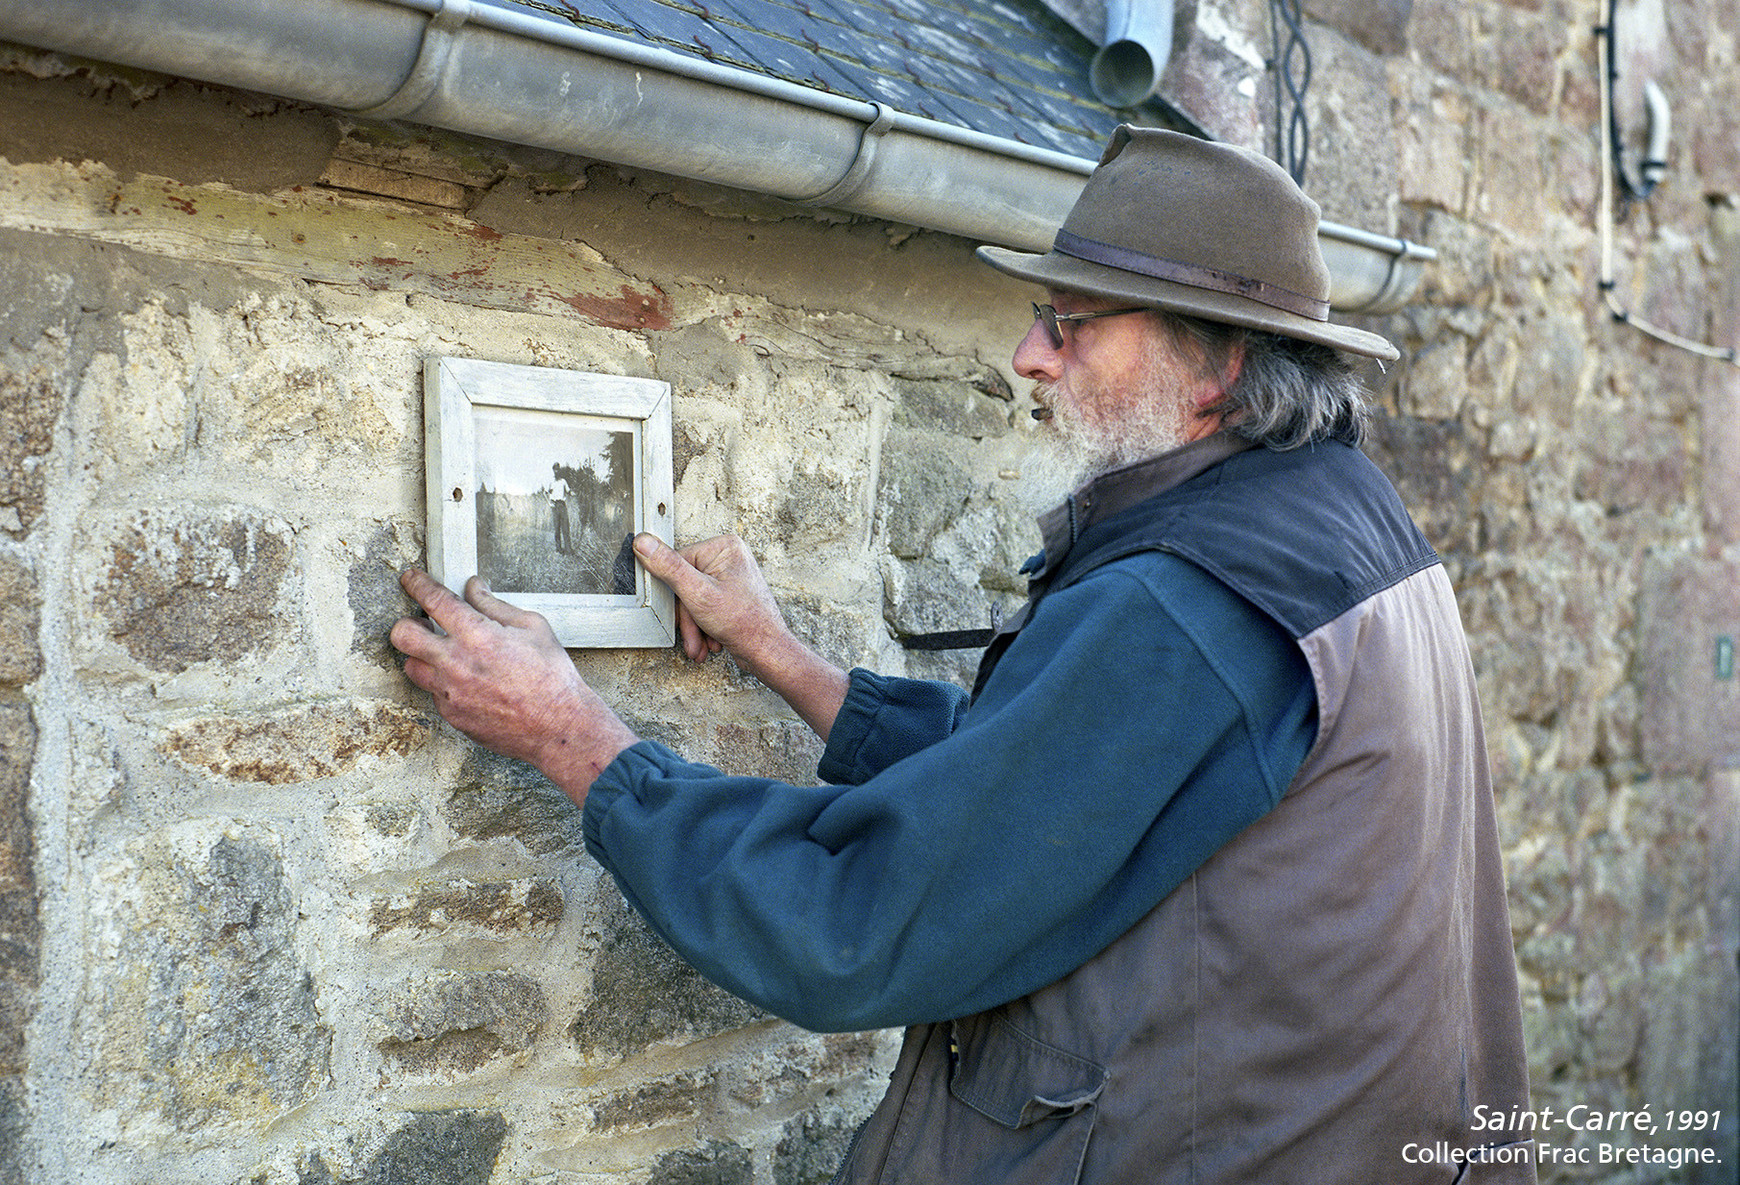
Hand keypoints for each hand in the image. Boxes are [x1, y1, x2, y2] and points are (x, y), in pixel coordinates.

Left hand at [390, 569, 637, 799]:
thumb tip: (474, 588)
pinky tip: (469, 683)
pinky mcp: (452, 715)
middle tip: (422, 623)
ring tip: (445, 655)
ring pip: (411, 667)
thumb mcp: (533, 627)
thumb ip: (495, 606)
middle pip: (402, 635)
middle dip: (406, 623)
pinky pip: (433, 693)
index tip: (411, 578)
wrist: (558, 727)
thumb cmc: (552, 676)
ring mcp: (449, 692)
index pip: (433, 600)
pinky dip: (444, 683)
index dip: (417, 584)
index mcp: (477, 635)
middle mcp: (455, 663)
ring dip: (423, 656)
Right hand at [633, 534, 849, 739]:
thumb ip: (668, 568)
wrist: (767, 652)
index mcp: (723, 547)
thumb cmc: (744, 623)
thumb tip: (643, 542)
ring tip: (702, 646)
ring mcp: (730, 577)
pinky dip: (704, 628)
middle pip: (685, 585)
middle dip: (688, 618)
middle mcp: (728, 558)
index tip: (679, 614)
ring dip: (695, 627)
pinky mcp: (730, 595)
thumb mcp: (697, 594)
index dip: (675, 594)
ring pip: (693, 600)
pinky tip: (710, 643)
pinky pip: (705, 608)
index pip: (677, 563)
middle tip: (691, 637)